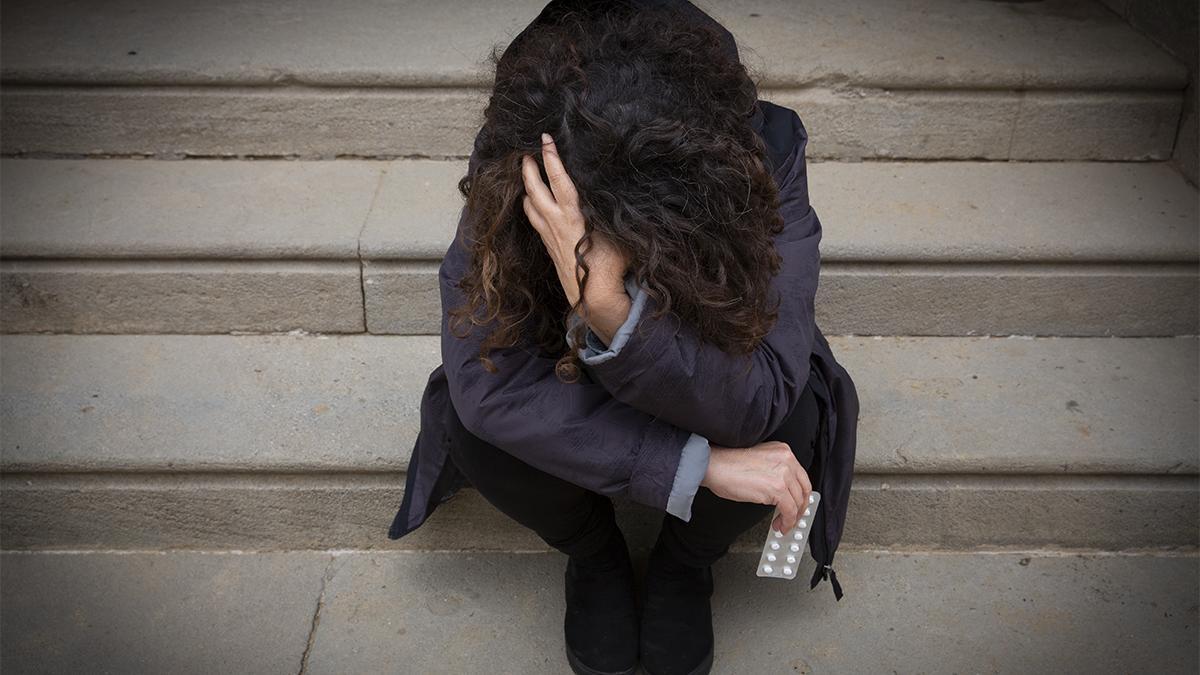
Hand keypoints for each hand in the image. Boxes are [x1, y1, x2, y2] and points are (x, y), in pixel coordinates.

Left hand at [521, 132, 630, 307]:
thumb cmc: (610, 265)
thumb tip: (626, 195)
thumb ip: (615, 214)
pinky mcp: (548, 247)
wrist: (593, 295)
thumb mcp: (618, 233)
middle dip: (528, 170)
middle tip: (525, 154)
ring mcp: (549, 236)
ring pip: (530, 206)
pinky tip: (531, 204)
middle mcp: (556, 222)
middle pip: (535, 190)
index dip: (552, 158)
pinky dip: (530, 208)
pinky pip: (534, 221)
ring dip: (526, 189)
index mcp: (573, 214)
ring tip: (525, 176)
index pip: (559, 179)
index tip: (545, 139)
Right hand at [701, 441, 813, 532]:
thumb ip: (775, 472)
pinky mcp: (777, 489)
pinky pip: (790, 511)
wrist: (714, 465)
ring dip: (792, 518)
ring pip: (798, 502)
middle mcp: (786, 460)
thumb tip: (782, 493)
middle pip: (804, 490)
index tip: (797, 505)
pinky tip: (780, 526)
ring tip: (783, 525)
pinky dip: (787, 522)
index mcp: (783, 451)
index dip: (800, 495)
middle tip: (793, 518)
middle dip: (800, 508)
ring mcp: (783, 474)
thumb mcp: (759, 461)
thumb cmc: (728, 465)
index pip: (801, 477)